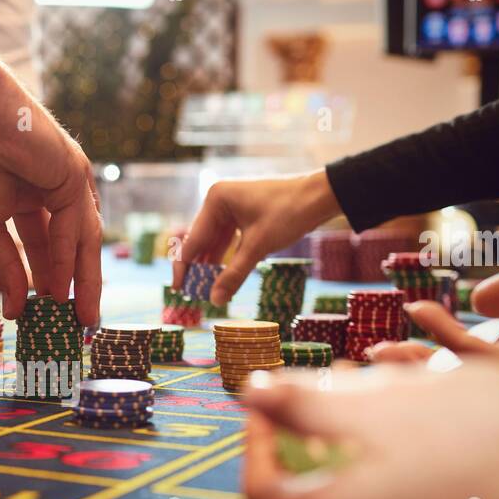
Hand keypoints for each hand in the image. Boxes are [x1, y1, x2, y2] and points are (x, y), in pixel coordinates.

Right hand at [0, 13, 102, 324]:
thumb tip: (16, 310)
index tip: (48, 315)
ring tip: (81, 317)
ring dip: (83, 280)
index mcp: (33, 197)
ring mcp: (70, 180)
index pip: (48, 247)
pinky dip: (67, 256)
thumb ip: (5, 267)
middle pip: (74, 246)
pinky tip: (60, 284)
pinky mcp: (75, 172)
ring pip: (83, 239)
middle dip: (77, 287)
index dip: (48, 281)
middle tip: (79, 325)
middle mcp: (57, 189)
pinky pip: (74, 224)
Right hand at [173, 171, 341, 306]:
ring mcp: (231, 206)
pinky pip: (227, 240)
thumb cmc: (289, 213)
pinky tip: (219, 276)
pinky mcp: (243, 214)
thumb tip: (215, 301)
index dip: (184, 268)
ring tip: (203, 290)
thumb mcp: (258, 247)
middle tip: (190, 295)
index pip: (192, 240)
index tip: (178, 291)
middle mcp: (219, 200)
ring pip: (214, 242)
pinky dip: (224, 258)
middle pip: (200, 241)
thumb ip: (234, 274)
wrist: (321, 196)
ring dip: (210, 265)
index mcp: (215, 200)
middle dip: (197, 268)